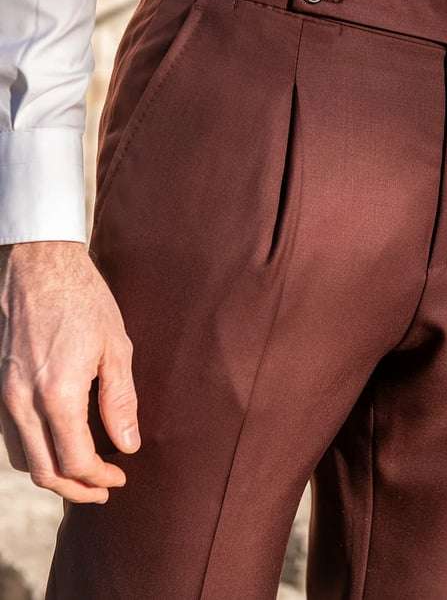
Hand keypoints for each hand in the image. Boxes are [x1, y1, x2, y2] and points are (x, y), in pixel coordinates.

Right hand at [0, 240, 139, 503]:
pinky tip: (59, 442)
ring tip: (84, 470)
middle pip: (44, 472)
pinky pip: (12, 436)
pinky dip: (35, 451)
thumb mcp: (116, 346)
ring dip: (53, 473)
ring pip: (23, 459)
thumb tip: (127, 445)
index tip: (119, 477)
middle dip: (77, 488)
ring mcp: (5, 395)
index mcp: (57, 394)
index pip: (75, 462)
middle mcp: (23, 402)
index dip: (99, 479)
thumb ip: (120, 401)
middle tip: (104, 487)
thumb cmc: (84, 300)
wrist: (41, 266)